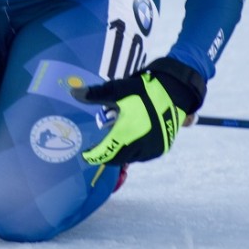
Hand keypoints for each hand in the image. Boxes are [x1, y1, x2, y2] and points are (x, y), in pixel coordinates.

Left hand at [71, 58, 204, 164]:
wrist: (176, 91)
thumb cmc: (144, 90)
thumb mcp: (118, 89)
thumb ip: (95, 94)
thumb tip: (72, 92)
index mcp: (126, 134)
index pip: (105, 152)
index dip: (93, 155)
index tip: (85, 154)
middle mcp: (140, 146)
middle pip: (117, 158)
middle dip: (106, 155)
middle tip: (98, 149)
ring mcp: (152, 149)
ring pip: (131, 158)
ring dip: (121, 153)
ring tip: (114, 143)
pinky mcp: (162, 148)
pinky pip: (143, 155)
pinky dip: (134, 151)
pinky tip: (130, 142)